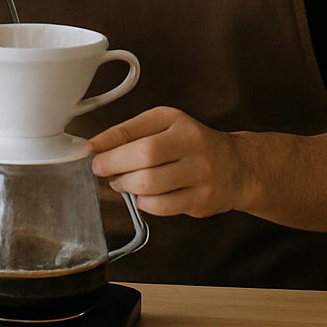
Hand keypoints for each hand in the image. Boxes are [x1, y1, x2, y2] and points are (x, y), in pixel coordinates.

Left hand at [87, 107, 250, 218]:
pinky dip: (144, 203)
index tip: (90, 149)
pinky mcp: (201, 199)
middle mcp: (191, 143)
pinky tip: (143, 196)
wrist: (236, 167)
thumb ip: (133, 133)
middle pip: (144, 155)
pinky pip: (161, 206)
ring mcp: (199, 172)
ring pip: (150, 183)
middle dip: (114, 165)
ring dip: (126, 185)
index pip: (136, 128)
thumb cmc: (192, 146)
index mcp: (177, 121)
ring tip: (122, 182)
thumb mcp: (166, 126)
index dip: (107, 140)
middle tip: (102, 169)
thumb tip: (97, 147)